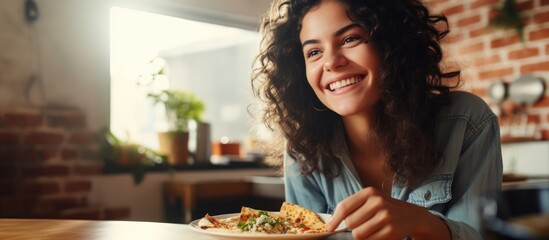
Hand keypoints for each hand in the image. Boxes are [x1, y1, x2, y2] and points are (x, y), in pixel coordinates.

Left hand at [326, 187, 449, 239]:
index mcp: (369, 193)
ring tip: (368, 231)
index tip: (329, 228)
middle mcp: (377, 202)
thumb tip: (332, 224)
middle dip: (350, 229)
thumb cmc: (383, 209)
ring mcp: (386, 216)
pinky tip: (376, 234)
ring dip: (359, 236)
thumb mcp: (369, 201)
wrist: (410, 215)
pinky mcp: (391, 230)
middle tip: (358, 227)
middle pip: (350, 223)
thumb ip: (352, 209)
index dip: (334, 220)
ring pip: (358, 234)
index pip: (344, 207)